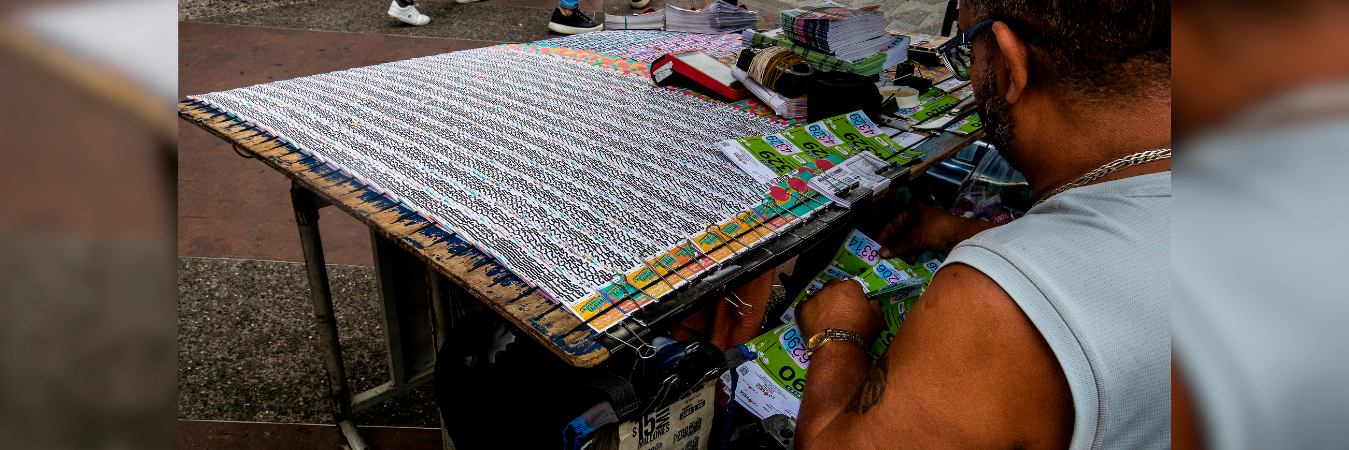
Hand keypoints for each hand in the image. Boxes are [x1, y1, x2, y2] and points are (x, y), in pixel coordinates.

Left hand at [795, 279, 882, 342]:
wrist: (839, 345)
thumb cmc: (861, 331)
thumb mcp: (877, 318)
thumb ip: (874, 305)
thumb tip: (870, 302)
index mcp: (849, 287)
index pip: (852, 286)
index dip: (854, 296)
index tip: (855, 306)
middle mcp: (830, 288)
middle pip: (833, 288)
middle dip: (836, 296)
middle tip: (839, 311)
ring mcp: (814, 298)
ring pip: (817, 296)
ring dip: (821, 303)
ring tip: (825, 318)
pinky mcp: (802, 310)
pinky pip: (803, 307)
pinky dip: (807, 312)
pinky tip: (812, 320)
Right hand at [876, 203, 993, 260]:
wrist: (960, 238)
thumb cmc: (935, 230)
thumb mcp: (913, 237)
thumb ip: (897, 245)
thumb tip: (881, 253)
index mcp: (911, 211)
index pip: (892, 223)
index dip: (884, 234)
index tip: (878, 246)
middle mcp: (917, 219)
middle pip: (899, 233)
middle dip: (894, 245)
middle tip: (886, 257)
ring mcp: (924, 229)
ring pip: (907, 241)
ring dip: (903, 251)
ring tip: (901, 260)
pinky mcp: (930, 239)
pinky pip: (916, 246)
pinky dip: (912, 252)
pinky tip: (912, 259)